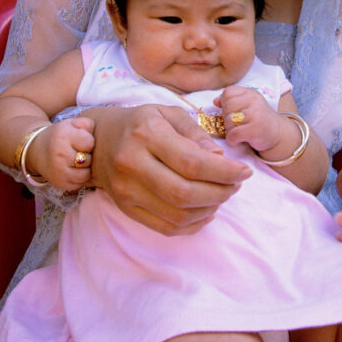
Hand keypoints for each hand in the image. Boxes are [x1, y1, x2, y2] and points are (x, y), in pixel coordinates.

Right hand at [29, 116, 94, 191]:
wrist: (37, 151)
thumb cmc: (60, 136)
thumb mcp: (71, 123)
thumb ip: (87, 123)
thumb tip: (96, 133)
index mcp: (62, 136)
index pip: (89, 142)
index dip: (88, 142)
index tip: (80, 141)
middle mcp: (59, 155)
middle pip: (88, 159)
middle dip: (86, 156)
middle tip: (77, 152)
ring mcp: (59, 171)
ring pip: (86, 174)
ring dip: (84, 168)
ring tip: (76, 162)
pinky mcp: (60, 184)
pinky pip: (80, 184)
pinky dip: (79, 178)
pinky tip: (71, 170)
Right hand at [88, 104, 250, 234]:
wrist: (97, 142)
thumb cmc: (140, 123)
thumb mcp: (168, 114)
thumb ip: (196, 133)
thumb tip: (219, 158)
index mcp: (146, 134)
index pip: (192, 163)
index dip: (224, 172)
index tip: (244, 172)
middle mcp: (132, 164)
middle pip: (185, 193)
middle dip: (220, 193)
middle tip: (236, 185)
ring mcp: (127, 191)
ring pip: (178, 214)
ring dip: (209, 209)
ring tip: (222, 194)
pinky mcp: (126, 209)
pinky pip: (166, 227)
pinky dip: (193, 224)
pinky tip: (206, 210)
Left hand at [216, 86, 281, 151]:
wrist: (278, 134)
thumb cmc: (259, 119)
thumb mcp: (248, 105)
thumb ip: (231, 100)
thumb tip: (215, 101)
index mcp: (251, 93)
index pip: (228, 92)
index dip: (225, 103)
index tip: (232, 111)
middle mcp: (254, 102)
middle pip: (227, 107)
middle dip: (227, 118)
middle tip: (235, 124)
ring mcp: (255, 116)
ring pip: (228, 121)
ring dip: (230, 130)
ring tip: (239, 131)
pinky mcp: (255, 130)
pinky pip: (233, 134)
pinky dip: (232, 140)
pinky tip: (238, 140)